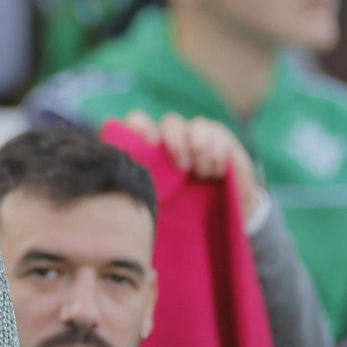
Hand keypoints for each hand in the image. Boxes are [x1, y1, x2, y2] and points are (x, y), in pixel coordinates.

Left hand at [120, 110, 264, 223]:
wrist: (219, 224)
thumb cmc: (178, 216)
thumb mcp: (156, 209)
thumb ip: (142, 195)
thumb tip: (126, 198)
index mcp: (149, 152)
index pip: (138, 124)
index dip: (141, 126)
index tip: (150, 142)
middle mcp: (172, 140)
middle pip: (171, 123)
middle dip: (177, 142)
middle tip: (183, 167)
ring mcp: (196, 138)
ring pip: (197, 126)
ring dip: (201, 147)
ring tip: (204, 174)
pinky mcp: (221, 140)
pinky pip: (218, 133)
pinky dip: (217, 150)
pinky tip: (217, 171)